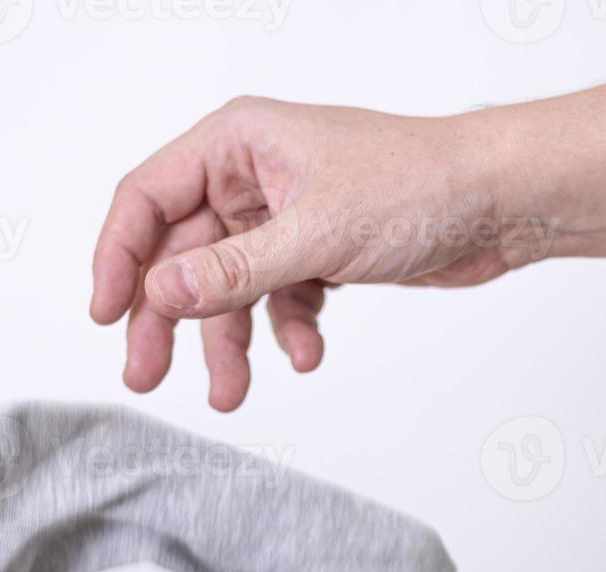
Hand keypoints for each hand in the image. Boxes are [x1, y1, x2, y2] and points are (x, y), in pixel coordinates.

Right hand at [89, 98, 549, 410]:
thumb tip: (159, 293)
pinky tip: (307, 354)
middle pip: (182, 254)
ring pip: (230, 287)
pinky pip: (279, 299)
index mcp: (237, 143)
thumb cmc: (419, 184)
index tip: (106, 316)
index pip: (147, 199)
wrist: (499, 203)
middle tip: (148, 375)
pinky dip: (287, 331)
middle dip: (169, 319)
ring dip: (230, 341)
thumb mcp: (313, 233)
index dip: (118, 258)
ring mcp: (284, 216)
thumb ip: (231, 269)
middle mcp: (253, 176)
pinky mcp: (317, 251)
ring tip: (232, 394)